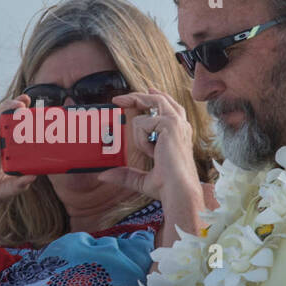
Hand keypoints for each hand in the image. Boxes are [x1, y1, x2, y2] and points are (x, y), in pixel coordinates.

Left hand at [97, 89, 201, 206]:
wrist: (178, 190)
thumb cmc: (167, 187)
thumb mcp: (142, 178)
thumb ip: (125, 174)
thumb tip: (104, 175)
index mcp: (178, 133)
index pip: (166, 107)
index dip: (152, 98)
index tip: (138, 96)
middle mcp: (180, 125)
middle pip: (159, 98)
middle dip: (137, 96)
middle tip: (117, 99)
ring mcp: (176, 122)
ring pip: (150, 105)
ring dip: (138, 127)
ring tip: (144, 144)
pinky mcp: (169, 124)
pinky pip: (142, 123)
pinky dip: (140, 139)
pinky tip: (152, 152)